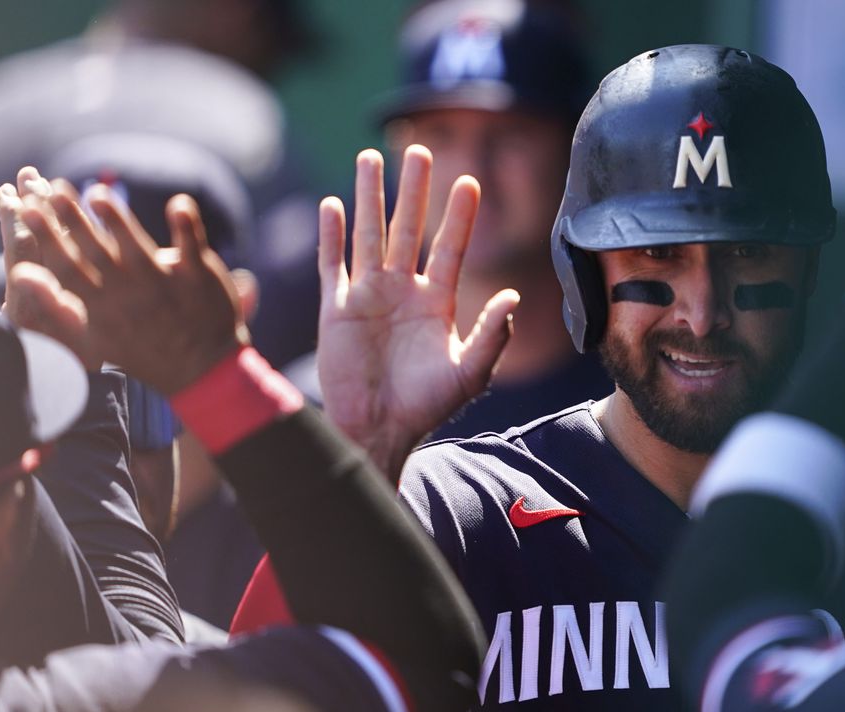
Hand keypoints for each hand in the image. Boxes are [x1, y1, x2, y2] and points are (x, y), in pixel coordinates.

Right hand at [16, 180, 249, 393]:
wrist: (200, 366)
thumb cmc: (138, 346)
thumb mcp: (92, 334)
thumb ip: (56, 302)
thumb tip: (19, 274)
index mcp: (100, 306)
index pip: (67, 267)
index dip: (47, 238)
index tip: (28, 208)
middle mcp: (129, 293)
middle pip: (96, 252)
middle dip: (75, 221)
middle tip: (55, 190)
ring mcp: (164, 283)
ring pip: (137, 247)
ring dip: (118, 220)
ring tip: (98, 194)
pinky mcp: (198, 277)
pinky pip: (192, 247)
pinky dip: (187, 226)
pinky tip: (179, 205)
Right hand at [316, 147, 519, 477]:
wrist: (379, 429)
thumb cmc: (426, 406)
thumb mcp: (470, 373)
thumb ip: (491, 335)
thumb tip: (513, 297)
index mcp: (436, 302)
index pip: (451, 248)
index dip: (460, 216)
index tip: (470, 181)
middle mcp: (403, 291)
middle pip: (409, 229)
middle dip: (414, 190)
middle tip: (420, 150)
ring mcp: (368, 296)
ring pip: (369, 235)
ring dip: (369, 197)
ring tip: (369, 158)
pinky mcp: (337, 310)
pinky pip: (333, 265)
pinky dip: (331, 236)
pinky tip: (332, 205)